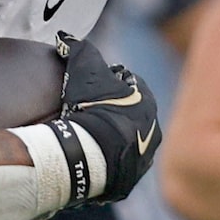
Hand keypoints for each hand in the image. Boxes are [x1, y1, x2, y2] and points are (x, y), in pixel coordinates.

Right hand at [44, 31, 159, 206]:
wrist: (89, 156)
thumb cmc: (90, 110)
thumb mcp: (84, 72)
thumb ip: (79, 51)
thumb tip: (65, 38)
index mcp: (147, 103)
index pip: (129, 86)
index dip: (108, 84)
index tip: (90, 89)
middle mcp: (153, 131)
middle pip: (130, 116)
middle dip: (113, 114)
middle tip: (87, 115)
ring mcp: (143, 159)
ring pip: (126, 144)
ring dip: (111, 141)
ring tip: (87, 141)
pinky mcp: (129, 181)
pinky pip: (116, 169)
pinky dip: (105, 165)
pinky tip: (89, 161)